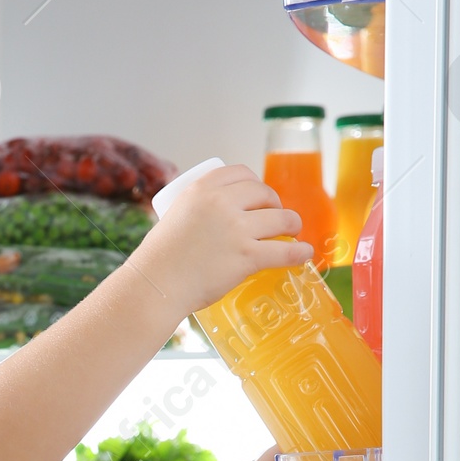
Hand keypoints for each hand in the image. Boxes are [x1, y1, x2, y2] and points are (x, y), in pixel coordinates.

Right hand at [136, 164, 314, 318]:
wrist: (154, 287)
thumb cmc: (158, 260)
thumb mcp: (174, 218)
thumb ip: (197, 212)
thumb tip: (216, 220)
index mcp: (201, 189)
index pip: (241, 173)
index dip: (256, 184)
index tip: (259, 196)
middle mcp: (221, 203)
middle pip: (263, 193)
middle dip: (274, 203)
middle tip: (275, 217)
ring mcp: (236, 229)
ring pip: (280, 219)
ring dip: (291, 224)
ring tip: (292, 232)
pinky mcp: (246, 256)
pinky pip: (284, 251)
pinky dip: (299, 252)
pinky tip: (305, 253)